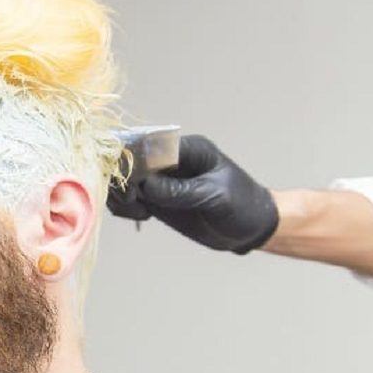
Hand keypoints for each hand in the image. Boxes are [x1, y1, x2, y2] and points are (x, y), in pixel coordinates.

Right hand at [108, 135, 278, 253]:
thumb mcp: (216, 197)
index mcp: (187, 149)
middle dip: (123, 180)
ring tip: (138, 212)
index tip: (133, 185)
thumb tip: (145, 186)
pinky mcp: (156, 198)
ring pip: (124, 180)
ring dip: (121, 195)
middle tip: (133, 201)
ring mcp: (161, 180)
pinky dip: (124, 206)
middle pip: (129, 160)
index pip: (149, 144)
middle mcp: (169, 161)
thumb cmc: (243, 206)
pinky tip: (139, 216)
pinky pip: (129, 198)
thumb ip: (180, 191)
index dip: (132, 160)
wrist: (252, 229)